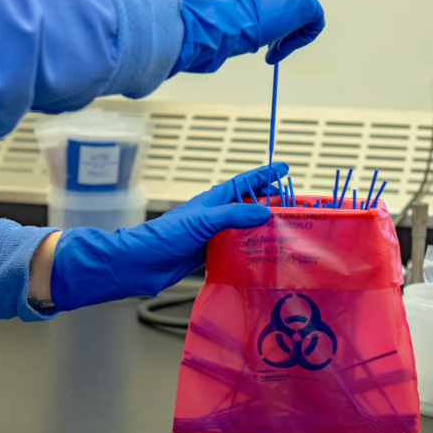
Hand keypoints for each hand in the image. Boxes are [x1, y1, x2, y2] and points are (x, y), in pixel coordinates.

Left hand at [49, 163, 288, 310]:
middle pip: (247, 207)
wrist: (139, 263)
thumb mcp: (201, 222)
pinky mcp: (207, 255)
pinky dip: (249, 252)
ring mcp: (210, 236)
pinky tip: (261, 258)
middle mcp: (213, 217)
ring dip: (261, 231)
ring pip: (243, 230)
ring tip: (284, 234)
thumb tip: (264, 212)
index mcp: (211, 202)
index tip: (284, 168)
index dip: (263, 176)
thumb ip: (233, 216)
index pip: (243, 184)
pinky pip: (234, 250)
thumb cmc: (162, 237)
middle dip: (269, 204)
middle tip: (293, 207)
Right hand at [169, 0, 323, 72]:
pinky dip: (300, 40)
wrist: (226, 18)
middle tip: (267, 48)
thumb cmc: (221, 18)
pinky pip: (314, 24)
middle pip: (291, 2)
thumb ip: (250, 10)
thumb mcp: (236, 8)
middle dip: (280, 27)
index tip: (259, 34)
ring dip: (287, 36)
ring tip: (270, 52)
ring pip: (302, 15)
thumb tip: (260, 27)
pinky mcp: (307, 2)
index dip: (269, 17)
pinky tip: (279, 49)